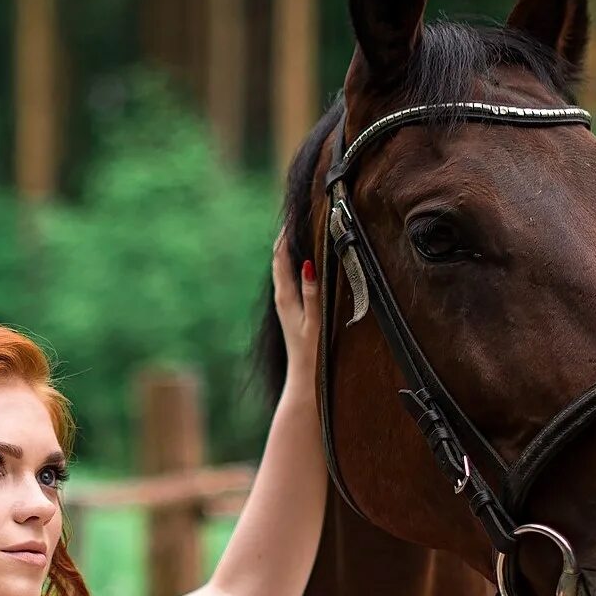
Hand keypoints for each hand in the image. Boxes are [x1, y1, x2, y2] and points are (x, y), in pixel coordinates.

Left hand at [272, 229, 319, 391]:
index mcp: (285, 297)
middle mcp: (282, 298)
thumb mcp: (315, 320)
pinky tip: (307, 261)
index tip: (294, 214)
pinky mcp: (292, 311)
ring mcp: (286, 305)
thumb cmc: (313, 354)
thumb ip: (312, 292)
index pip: (280, 256)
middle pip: (280, 259)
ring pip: (285, 269)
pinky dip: (296, 264)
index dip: (285, 234)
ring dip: (291, 249)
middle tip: (299, 215)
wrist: (305, 382)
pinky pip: (291, 279)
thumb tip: (306, 264)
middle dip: (288, 237)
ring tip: (302, 229)